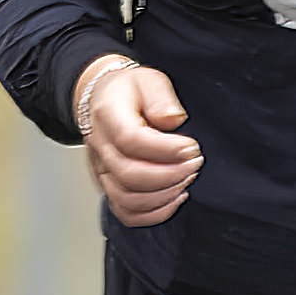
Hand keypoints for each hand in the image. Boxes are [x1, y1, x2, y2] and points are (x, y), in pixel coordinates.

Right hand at [75, 52, 200, 225]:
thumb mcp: (149, 80)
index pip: (131, 140)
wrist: (103, 99)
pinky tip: (175, 198)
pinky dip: (154, 213)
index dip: (166, 149)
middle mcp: (100, 147)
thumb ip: (162, 98)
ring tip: (187, 178)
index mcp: (108, 115)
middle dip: (170, 175)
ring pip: (127, 199)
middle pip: (129, 175)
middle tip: (195, 163)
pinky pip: (126, 213)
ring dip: (164, 195)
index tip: (192, 147)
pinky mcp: (109, 186)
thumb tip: (173, 119)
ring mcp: (102, 170)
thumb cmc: (128, 91)